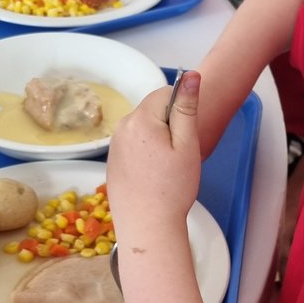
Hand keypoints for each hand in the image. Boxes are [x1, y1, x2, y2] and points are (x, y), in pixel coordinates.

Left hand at [107, 72, 202, 243]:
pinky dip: (146, 153)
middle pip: (152, 110)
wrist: (147, 227)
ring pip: (143, 128)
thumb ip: (187, 107)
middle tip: (178, 156)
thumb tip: (190, 74)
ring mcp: (114, 146)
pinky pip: (134, 145)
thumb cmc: (172, 188)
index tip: (185, 135)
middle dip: (168, 125)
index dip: (181, 110)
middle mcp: (121, 128)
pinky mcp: (112, 162)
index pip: (165, 92)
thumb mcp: (187, 145)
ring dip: (158, 140)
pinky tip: (153, 177)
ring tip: (166, 168)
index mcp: (140, 119)